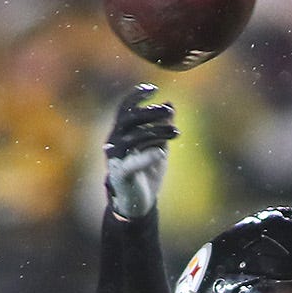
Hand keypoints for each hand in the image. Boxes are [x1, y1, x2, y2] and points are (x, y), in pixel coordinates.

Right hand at [105, 85, 175, 219]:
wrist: (139, 202)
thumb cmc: (147, 172)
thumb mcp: (159, 146)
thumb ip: (163, 127)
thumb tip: (170, 104)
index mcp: (121, 132)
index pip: (125, 108)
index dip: (137, 96)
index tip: (155, 90)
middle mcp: (115, 142)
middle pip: (130, 119)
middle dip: (150, 112)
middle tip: (170, 112)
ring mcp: (117, 159)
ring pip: (134, 138)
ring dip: (156, 132)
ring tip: (176, 132)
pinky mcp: (121, 175)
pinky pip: (132, 163)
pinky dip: (146, 157)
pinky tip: (160, 153)